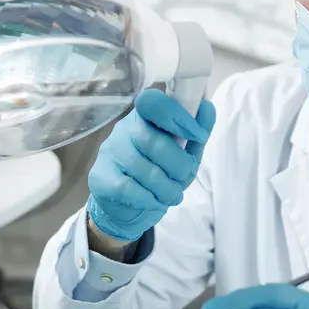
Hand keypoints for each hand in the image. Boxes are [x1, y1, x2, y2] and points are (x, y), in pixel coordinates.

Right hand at [86, 89, 216, 242]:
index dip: (179, 117)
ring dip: (166, 189)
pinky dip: (148, 199)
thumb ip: (196, 132)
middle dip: (178, 166)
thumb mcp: (184, 154)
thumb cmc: (160, 174)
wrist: (129, 206)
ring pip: (144, 170)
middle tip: (183, 177)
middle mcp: (124, 129)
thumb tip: (208, 107)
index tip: (197, 135)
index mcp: (146, 116)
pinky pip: (128, 188)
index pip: (155, 102)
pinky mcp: (100, 177)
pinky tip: (153, 201)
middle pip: (154, 142)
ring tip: (171, 195)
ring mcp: (110, 152)